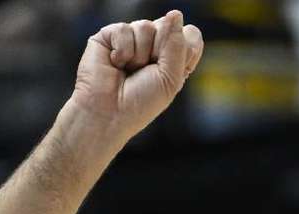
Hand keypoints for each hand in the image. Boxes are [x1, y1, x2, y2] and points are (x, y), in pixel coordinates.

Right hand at [70, 10, 203, 142]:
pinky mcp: (109, 36)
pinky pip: (124, 29)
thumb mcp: (171, 78)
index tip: (171, 71)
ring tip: (128, 70)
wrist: (107, 114)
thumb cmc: (140, 103)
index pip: (190, 35)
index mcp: (173, 58)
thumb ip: (178, 44)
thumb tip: (175, 13)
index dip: (184, 48)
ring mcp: (131, 39)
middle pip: (169, 26)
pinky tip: (115, 64)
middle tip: (145, 73)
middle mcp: (153, 46)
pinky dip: (122, 51)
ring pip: (146, 26)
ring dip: (139, 55)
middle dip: (159, 51)